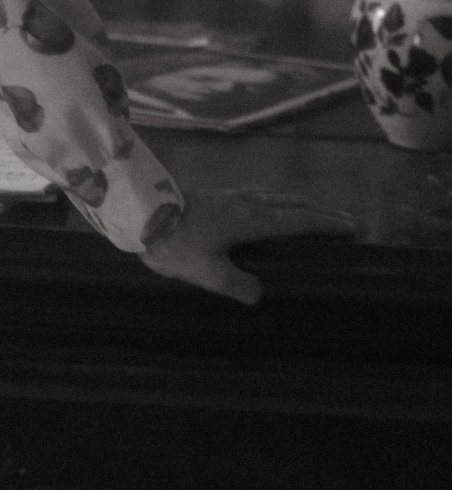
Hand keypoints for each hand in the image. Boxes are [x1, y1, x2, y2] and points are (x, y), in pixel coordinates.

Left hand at [138, 188, 353, 304]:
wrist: (138, 210)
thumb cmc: (175, 242)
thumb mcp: (210, 274)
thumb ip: (240, 286)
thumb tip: (260, 293)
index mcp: (251, 220)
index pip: (298, 222)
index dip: (326, 225)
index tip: (352, 227)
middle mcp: (243, 203)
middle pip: (289, 205)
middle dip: (316, 212)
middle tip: (340, 219)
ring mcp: (226, 196)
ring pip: (270, 197)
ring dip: (293, 204)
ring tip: (306, 210)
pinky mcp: (210, 197)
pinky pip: (251, 197)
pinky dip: (270, 203)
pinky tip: (258, 208)